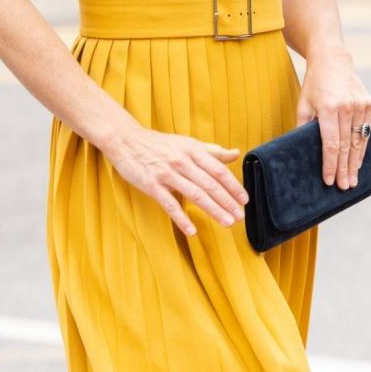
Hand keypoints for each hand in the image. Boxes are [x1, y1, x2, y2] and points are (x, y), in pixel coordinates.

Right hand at [103, 123, 247, 237]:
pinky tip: (192, 230)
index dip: (233, 186)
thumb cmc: (159, 144)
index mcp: (192, 150)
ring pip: (195, 194)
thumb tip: (236, 153)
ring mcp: (166, 173)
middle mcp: (182, 161)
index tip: (244, 200)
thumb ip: (212, 151)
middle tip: (240, 217)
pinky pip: (169, 204)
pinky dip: (181, 218)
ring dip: (213, 210)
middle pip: (210, 184)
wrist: (125, 140)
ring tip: (227, 223)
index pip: (218, 170)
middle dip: (227, 202)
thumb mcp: (187, 143)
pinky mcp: (151, 185)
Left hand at [295, 45, 370, 188]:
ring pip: (359, 141)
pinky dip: (363, 149)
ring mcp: (361, 105)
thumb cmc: (314, 84)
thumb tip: (301, 151)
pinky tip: (359, 162)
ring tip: (353, 180)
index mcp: (328, 108)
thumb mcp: (303, 104)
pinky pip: (367, 132)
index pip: (330, 143)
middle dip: (344, 169)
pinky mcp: (370, 104)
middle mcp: (347, 107)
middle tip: (344, 187)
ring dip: (355, 163)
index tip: (329, 180)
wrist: (333, 60)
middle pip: (346, 146)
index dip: (330, 164)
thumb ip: (302, 127)